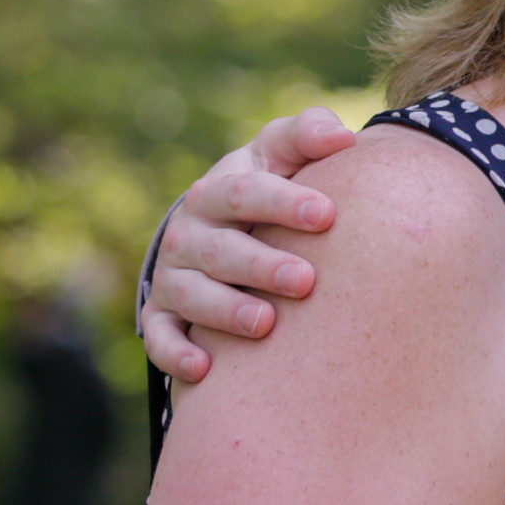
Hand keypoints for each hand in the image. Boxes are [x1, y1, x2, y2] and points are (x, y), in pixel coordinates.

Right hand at [138, 107, 359, 382]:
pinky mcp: (163, 315)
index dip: (284, 203)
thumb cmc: (268, 189)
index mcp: (219, 191)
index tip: (328, 215)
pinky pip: (161, 337)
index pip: (247, 193)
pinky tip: (205, 369)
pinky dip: (176, 354)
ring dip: (225, 310)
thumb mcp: (281, 155)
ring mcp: (173, 276)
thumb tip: (343, 139)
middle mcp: (189, 233)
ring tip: (266, 324)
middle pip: (221, 250)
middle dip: (261, 266)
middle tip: (306, 280)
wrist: (221, 229)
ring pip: (191, 295)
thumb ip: (308, 135)